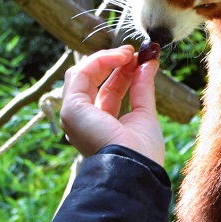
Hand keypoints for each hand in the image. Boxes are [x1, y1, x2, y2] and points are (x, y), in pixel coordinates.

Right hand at [59, 46, 165, 165]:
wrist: (136, 169)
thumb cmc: (143, 152)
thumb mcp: (145, 114)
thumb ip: (143, 88)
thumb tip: (149, 63)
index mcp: (101, 125)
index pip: (108, 90)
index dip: (122, 72)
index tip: (139, 59)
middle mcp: (84, 120)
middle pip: (92, 80)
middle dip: (112, 62)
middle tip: (132, 52)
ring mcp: (74, 115)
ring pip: (81, 74)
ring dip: (105, 58)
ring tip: (127, 53)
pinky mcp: (71, 109)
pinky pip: (79, 74)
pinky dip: (99, 61)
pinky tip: (119, 58)